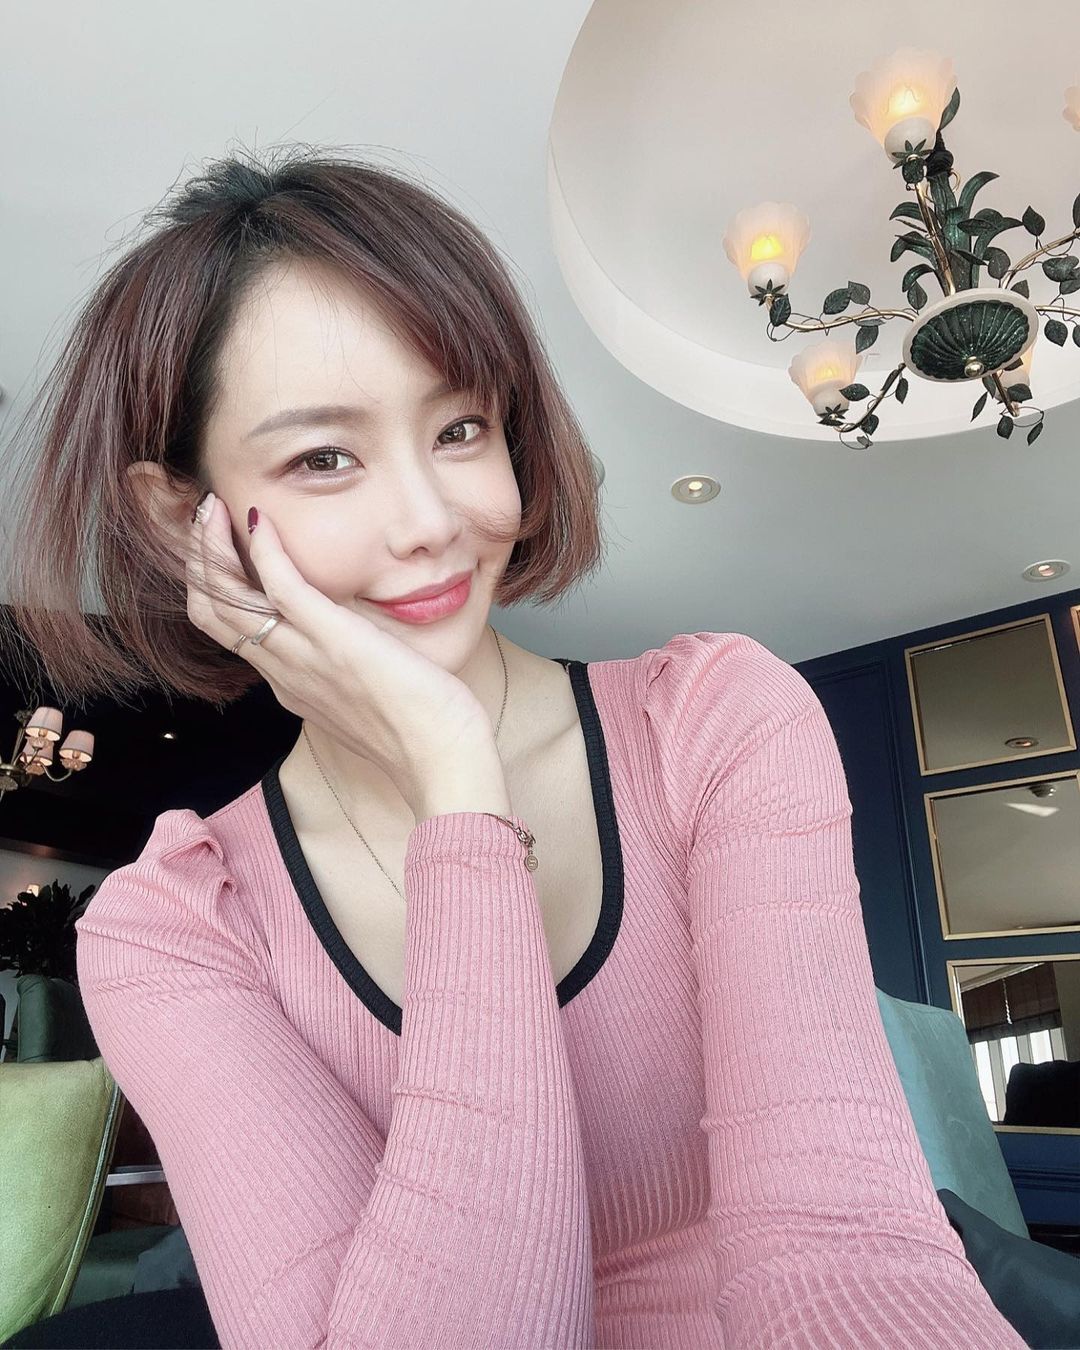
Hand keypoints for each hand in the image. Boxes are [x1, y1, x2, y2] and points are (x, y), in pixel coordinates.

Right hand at [185, 493, 497, 816]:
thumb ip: (345, 667)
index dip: (210, 584)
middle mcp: (284, 672)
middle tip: (202, 514)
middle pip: (210, 611)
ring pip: (226, 600)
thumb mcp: (366, 696)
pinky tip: (260, 520)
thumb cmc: (422, 730)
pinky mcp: (336, 641)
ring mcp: (304, 657)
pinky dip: (263, 550)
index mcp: (290, 684)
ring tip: (212, 506)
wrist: (442, 761)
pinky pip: (282, 588)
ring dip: (210, 547)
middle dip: (195, 558)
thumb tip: (354, 640)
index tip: (218, 545)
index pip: (227, 630)